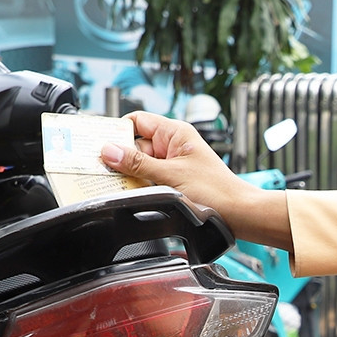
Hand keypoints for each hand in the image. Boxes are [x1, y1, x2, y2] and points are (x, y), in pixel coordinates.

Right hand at [98, 111, 292, 248]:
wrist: (239, 215)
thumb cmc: (217, 192)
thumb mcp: (170, 175)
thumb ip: (138, 164)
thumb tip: (109, 151)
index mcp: (175, 133)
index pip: (137, 121)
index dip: (117, 130)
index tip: (97, 142)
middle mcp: (173, 145)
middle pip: (134, 145)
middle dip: (118, 157)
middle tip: (97, 167)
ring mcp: (172, 164)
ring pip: (139, 164)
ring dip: (127, 174)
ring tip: (109, 182)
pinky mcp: (173, 182)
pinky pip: (148, 179)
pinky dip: (137, 185)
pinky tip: (126, 193)